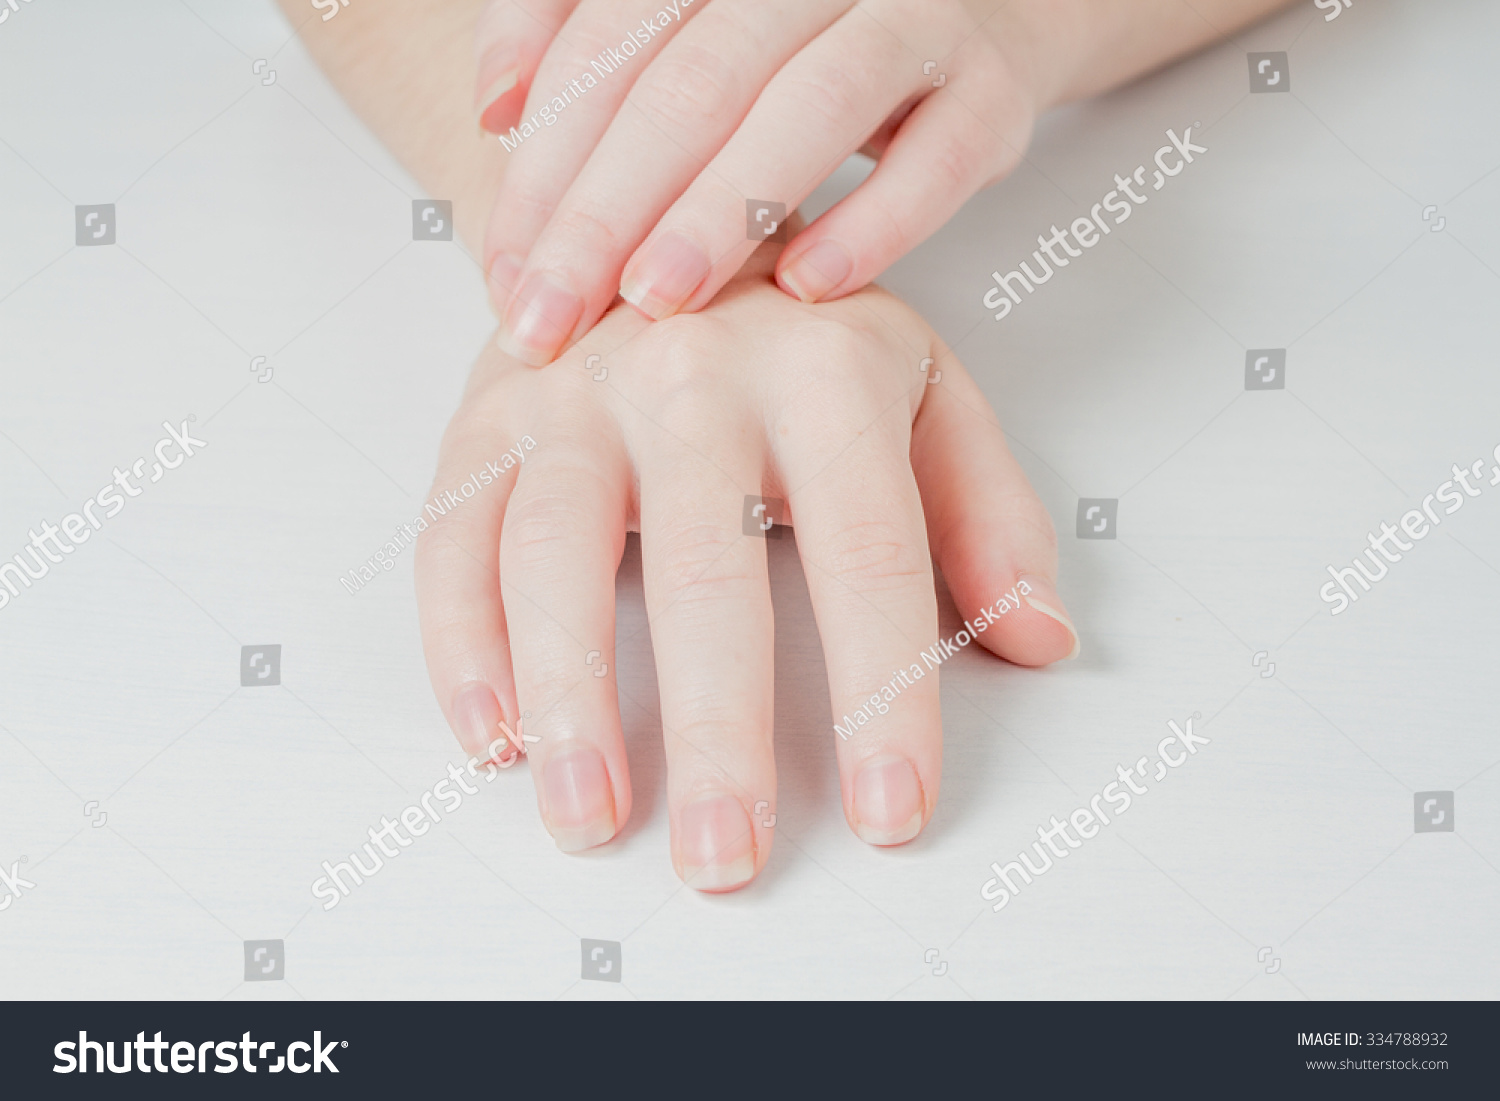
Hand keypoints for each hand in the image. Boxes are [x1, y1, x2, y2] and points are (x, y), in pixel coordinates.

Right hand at [416, 251, 1077, 890]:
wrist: (651, 214)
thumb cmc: (797, 331)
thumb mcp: (922, 388)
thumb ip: (986, 510)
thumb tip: (1042, 639)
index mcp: (824, 368)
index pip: (867, 553)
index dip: (881, 693)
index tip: (889, 812)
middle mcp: (691, 373)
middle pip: (705, 569)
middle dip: (717, 728)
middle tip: (727, 856)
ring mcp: (576, 392)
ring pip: (554, 553)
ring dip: (569, 700)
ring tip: (591, 817)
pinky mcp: (487, 417)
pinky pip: (455, 535)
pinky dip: (462, 643)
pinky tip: (493, 737)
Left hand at [473, 0, 1040, 364]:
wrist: (987, 16)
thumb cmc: (803, 44)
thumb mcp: (690, 32)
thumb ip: (576, 47)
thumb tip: (490, 110)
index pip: (609, 45)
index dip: (547, 161)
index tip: (509, 272)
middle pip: (692, 81)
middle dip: (607, 208)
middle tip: (551, 317)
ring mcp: (915, 19)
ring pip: (810, 104)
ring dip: (724, 210)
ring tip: (656, 302)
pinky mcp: (991, 90)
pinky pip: (936, 159)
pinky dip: (874, 223)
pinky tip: (808, 288)